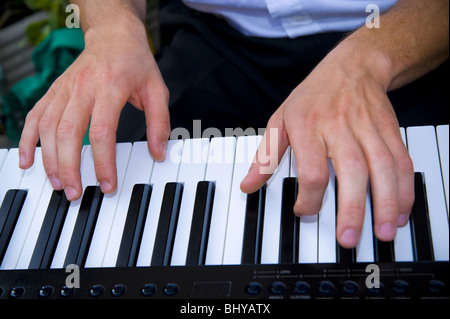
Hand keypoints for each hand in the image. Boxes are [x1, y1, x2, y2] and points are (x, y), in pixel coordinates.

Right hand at [19, 18, 169, 200]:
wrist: (113, 35)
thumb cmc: (135, 63)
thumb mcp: (157, 89)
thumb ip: (159, 122)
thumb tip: (158, 153)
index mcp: (111, 87)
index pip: (103, 132)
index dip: (103, 163)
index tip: (107, 185)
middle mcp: (83, 88)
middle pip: (68, 133)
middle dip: (69, 167)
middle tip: (75, 192)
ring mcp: (65, 89)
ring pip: (47, 127)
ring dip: (49, 159)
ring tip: (57, 183)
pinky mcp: (54, 91)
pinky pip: (35, 115)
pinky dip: (27, 139)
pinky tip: (27, 159)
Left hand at [241, 45, 414, 247]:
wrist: (353, 66)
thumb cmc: (313, 96)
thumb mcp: (280, 119)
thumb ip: (266, 156)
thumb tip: (248, 185)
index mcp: (308, 126)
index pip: (311, 169)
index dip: (309, 197)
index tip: (304, 211)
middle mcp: (340, 126)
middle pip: (350, 170)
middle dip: (352, 208)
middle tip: (348, 238)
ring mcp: (368, 128)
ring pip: (382, 167)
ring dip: (385, 202)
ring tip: (383, 232)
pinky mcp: (390, 130)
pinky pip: (401, 160)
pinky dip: (404, 188)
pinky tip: (400, 211)